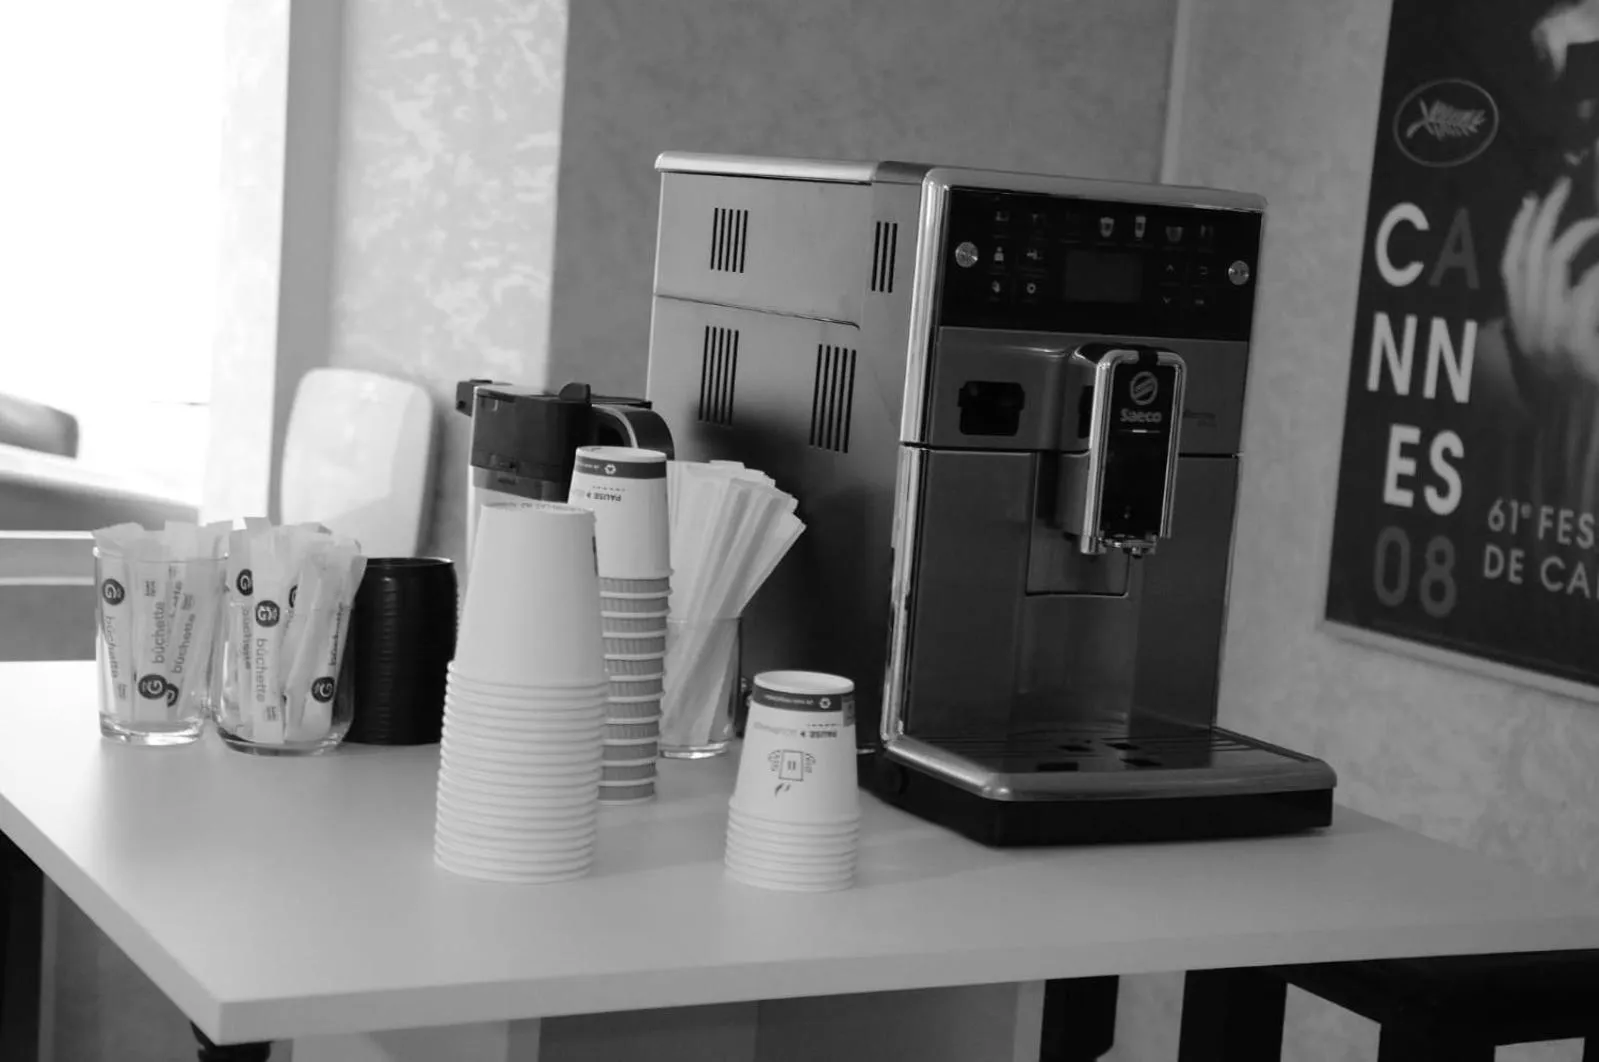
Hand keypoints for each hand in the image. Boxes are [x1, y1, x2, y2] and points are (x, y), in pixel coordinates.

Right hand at [1501, 176, 1598, 383]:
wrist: (1585, 427)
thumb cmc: (1581, 388)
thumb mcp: (1561, 347)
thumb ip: (1560, 311)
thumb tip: (1576, 272)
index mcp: (1521, 325)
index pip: (1511, 266)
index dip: (1520, 229)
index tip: (1535, 199)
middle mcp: (1528, 326)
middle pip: (1529, 257)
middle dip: (1547, 215)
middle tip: (1565, 186)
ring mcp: (1549, 333)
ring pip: (1552, 264)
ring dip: (1579, 233)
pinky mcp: (1575, 341)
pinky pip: (1585, 288)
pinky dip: (1598, 272)